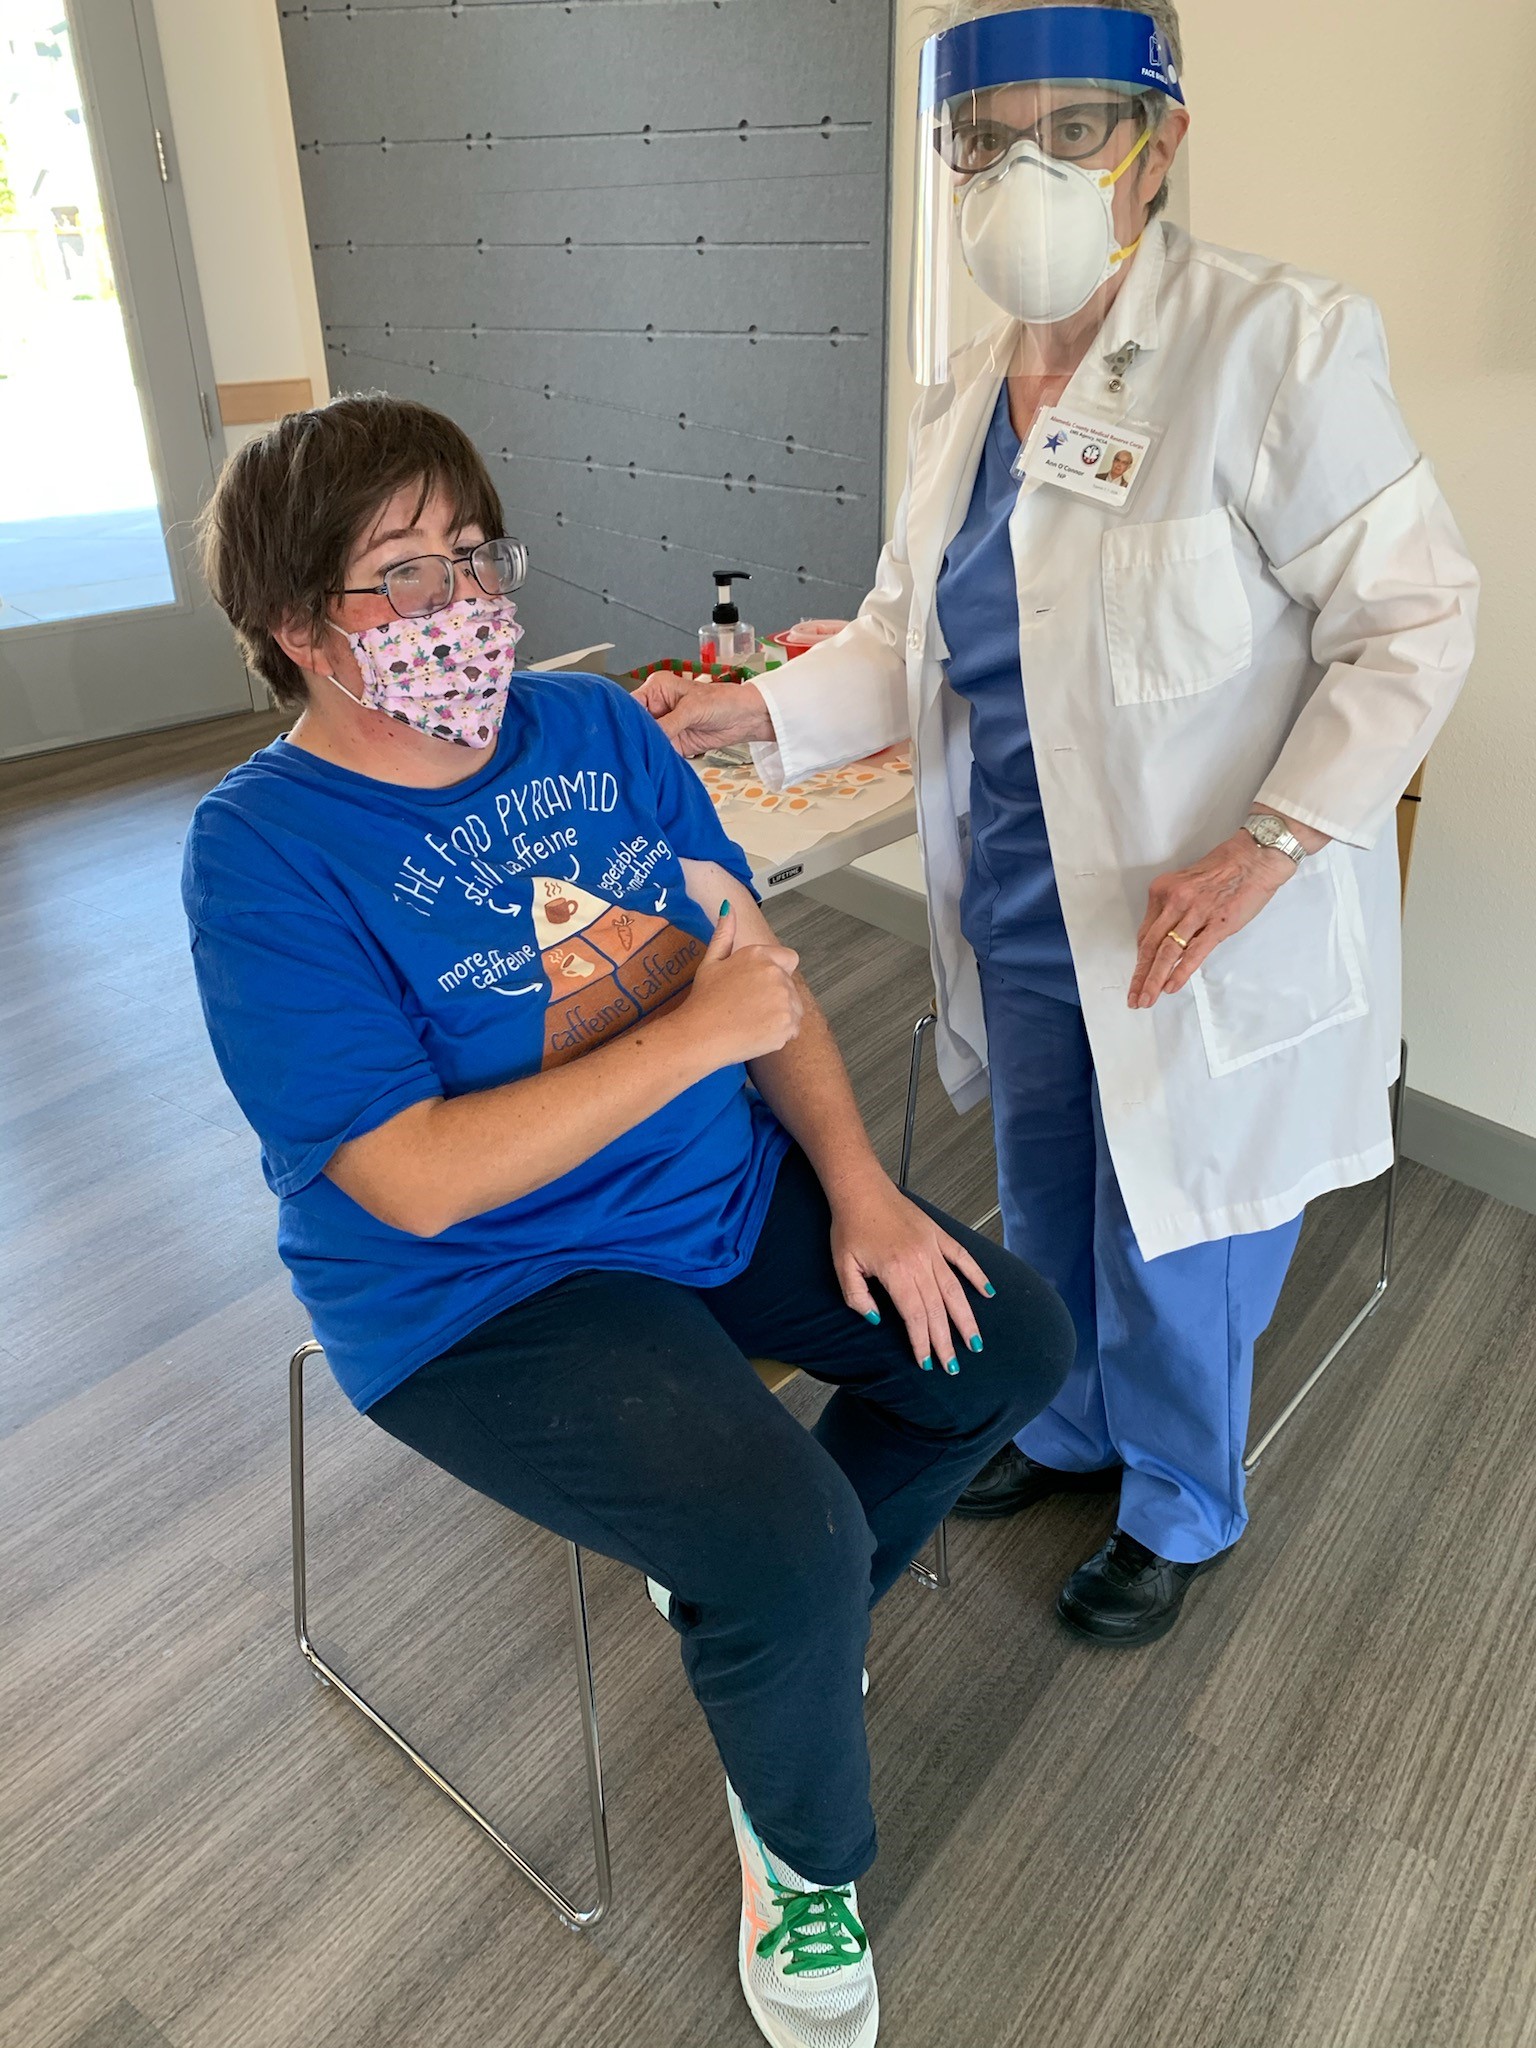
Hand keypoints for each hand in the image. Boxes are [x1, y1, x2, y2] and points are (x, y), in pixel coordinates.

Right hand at [632, 674, 773, 756]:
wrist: (745, 717)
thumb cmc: (723, 700)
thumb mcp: (692, 709)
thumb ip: (668, 724)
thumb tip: (648, 737)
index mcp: (657, 689)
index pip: (631, 705)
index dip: (625, 719)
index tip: (621, 734)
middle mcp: (657, 707)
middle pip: (636, 725)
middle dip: (634, 737)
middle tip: (630, 750)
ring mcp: (665, 726)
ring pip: (646, 741)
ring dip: (645, 750)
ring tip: (640, 758)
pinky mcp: (674, 743)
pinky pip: (659, 752)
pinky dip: (657, 758)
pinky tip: (653, 763)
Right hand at [684, 903, 803, 1063]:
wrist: (700, 1035)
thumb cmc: (703, 1000)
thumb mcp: (711, 961)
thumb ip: (724, 933)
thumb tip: (727, 906)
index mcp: (760, 955)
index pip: (789, 959)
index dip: (776, 972)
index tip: (758, 986)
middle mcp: (776, 974)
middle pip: (790, 985)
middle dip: (776, 995)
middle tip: (747, 1007)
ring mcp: (784, 1001)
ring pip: (794, 1007)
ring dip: (780, 1015)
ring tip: (751, 1020)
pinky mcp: (787, 1025)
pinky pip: (792, 1029)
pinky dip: (779, 1033)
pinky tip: (756, 1032)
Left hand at [829, 1172, 994, 1372]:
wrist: (860, 1189)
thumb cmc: (850, 1226)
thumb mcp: (842, 1266)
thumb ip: (858, 1297)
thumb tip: (876, 1319)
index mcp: (896, 1272)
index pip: (915, 1316)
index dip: (922, 1342)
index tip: (927, 1362)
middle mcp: (920, 1262)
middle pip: (938, 1309)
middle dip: (947, 1341)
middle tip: (953, 1366)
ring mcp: (932, 1248)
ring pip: (955, 1290)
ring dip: (966, 1318)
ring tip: (975, 1342)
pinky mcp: (938, 1235)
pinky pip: (963, 1258)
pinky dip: (977, 1275)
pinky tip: (988, 1293)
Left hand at [1129, 829, 1297, 1008]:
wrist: (1256, 856)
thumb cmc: (1226, 867)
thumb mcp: (1188, 884)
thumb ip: (1175, 911)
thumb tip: (1167, 940)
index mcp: (1163, 891)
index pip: (1145, 933)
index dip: (1140, 960)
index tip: (1137, 977)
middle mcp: (1174, 901)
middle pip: (1149, 946)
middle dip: (1140, 976)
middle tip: (1134, 997)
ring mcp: (1195, 913)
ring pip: (1166, 953)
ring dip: (1154, 980)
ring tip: (1146, 999)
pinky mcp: (1217, 923)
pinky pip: (1193, 953)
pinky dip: (1179, 972)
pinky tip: (1170, 987)